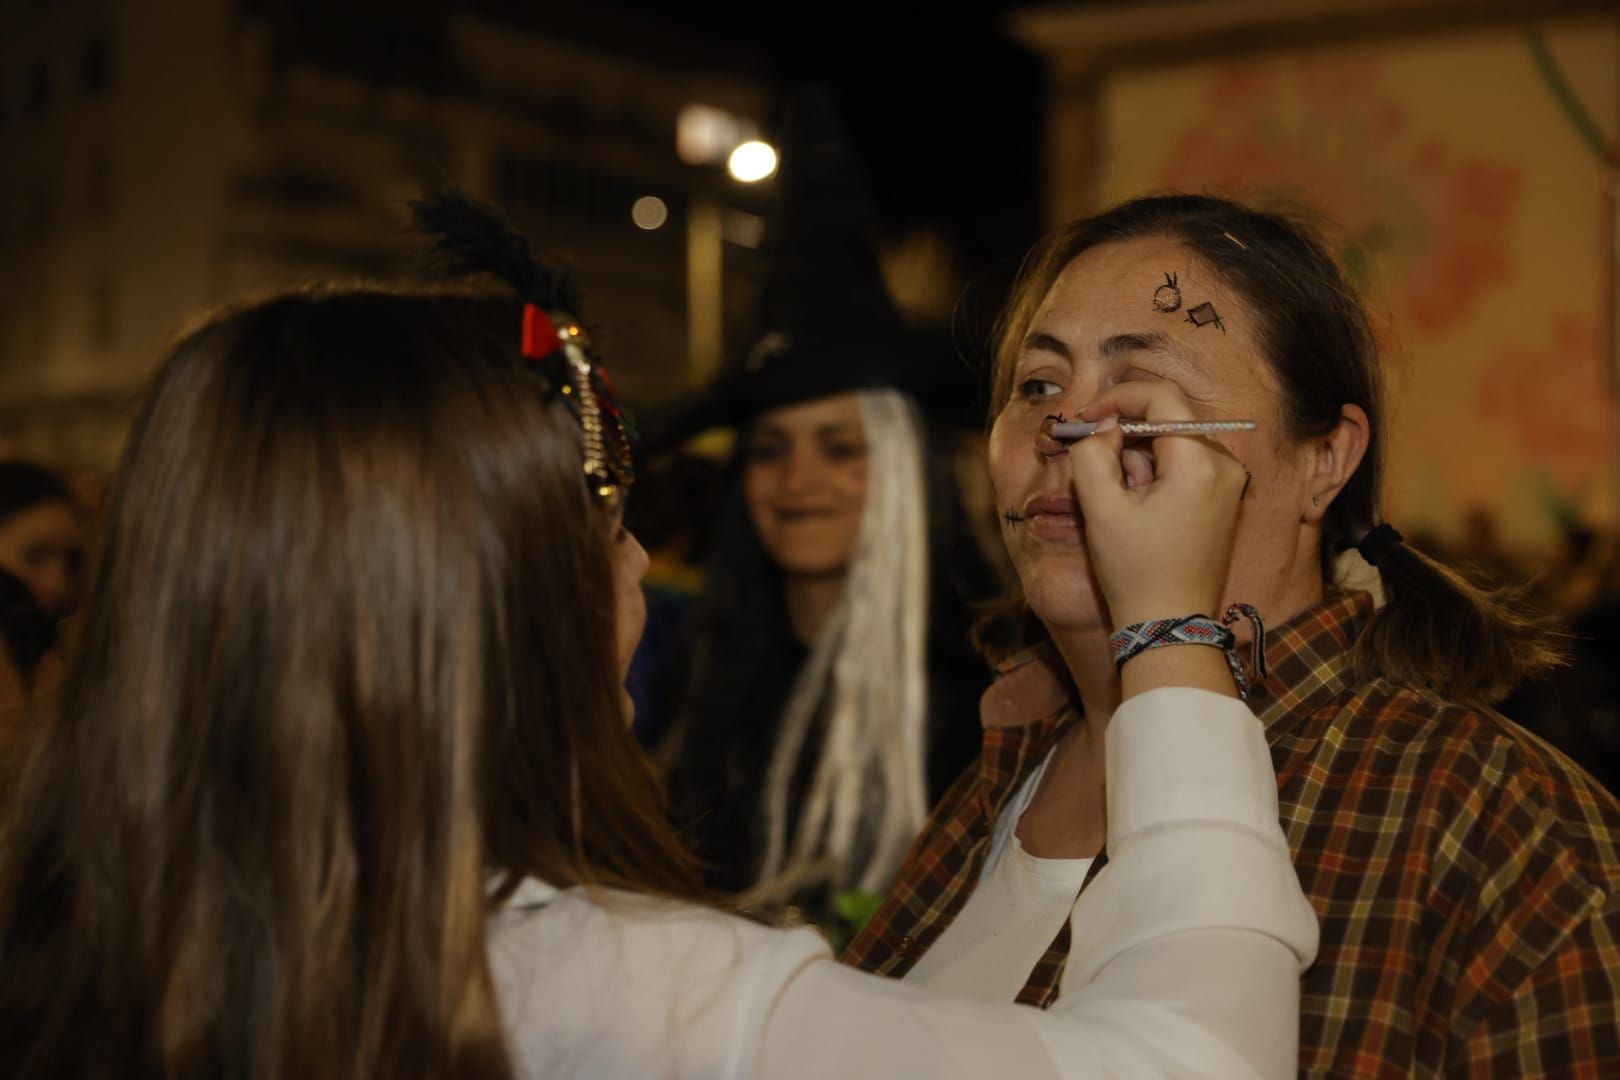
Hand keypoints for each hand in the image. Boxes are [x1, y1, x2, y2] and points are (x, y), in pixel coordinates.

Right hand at [1068, 382, 1248, 630]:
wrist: (1169, 625)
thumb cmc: (1136, 571)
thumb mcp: (1100, 509)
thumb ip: (1093, 453)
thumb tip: (1102, 426)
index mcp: (1200, 462)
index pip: (1161, 398)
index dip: (1117, 399)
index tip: (1085, 419)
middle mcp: (1225, 465)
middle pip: (1168, 420)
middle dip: (1126, 437)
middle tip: (1095, 466)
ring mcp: (1229, 483)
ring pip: (1174, 443)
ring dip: (1140, 460)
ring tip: (1123, 502)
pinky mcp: (1224, 499)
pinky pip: (1186, 466)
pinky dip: (1156, 475)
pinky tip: (1140, 510)